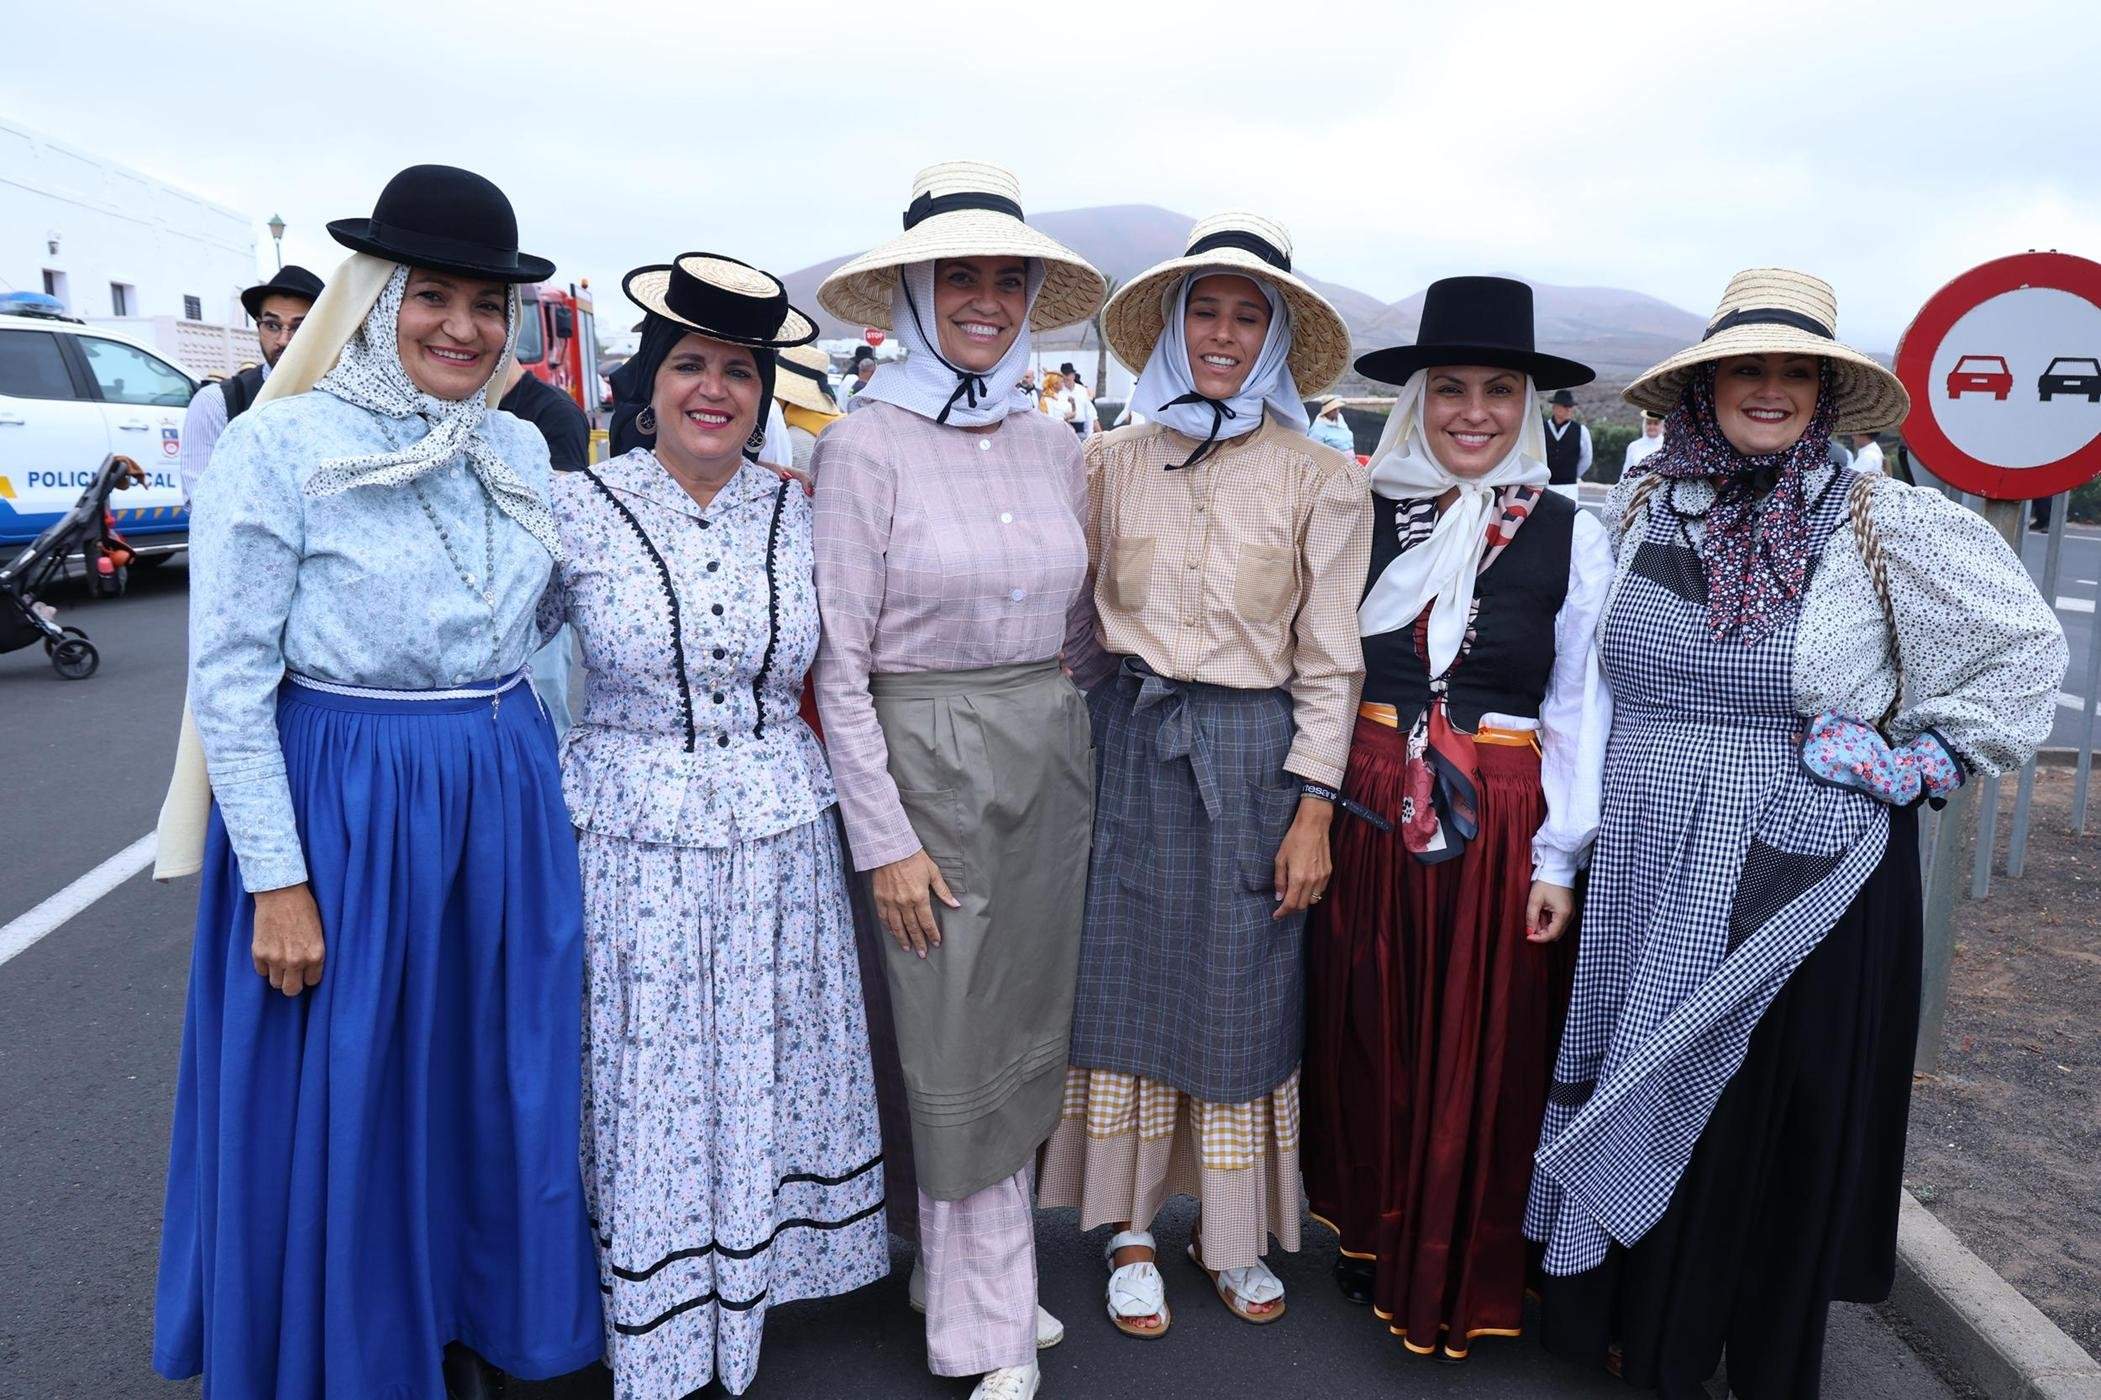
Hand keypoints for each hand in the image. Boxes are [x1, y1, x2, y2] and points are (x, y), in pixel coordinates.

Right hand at [252, 883, 325, 994]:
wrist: (281, 892)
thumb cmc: (303, 907)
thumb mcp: (318, 932)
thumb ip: (313, 952)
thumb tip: (309, 969)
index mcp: (315, 955)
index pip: (312, 981)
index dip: (308, 976)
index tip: (305, 970)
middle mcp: (296, 961)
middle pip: (291, 990)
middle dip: (292, 983)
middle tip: (291, 973)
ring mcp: (276, 959)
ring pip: (275, 983)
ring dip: (277, 975)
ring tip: (279, 960)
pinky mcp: (259, 953)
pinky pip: (261, 971)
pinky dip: (264, 966)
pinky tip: (269, 952)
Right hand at [872, 849, 959, 957]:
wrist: (891, 849)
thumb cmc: (915, 859)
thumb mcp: (933, 873)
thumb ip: (943, 891)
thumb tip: (955, 905)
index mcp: (919, 897)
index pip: (927, 922)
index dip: (932, 934)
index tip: (936, 943)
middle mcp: (904, 903)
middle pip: (912, 928)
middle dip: (918, 942)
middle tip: (922, 954)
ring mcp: (890, 902)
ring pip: (897, 926)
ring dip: (903, 939)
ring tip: (907, 948)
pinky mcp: (880, 898)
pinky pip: (884, 918)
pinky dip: (889, 928)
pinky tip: (893, 934)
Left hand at [1272, 797, 1332, 919]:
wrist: (1313, 826)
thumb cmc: (1294, 840)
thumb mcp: (1280, 859)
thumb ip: (1279, 880)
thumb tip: (1279, 897)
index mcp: (1298, 878)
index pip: (1290, 904)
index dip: (1282, 912)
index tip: (1276, 916)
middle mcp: (1312, 881)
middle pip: (1302, 906)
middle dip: (1291, 908)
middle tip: (1283, 905)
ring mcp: (1322, 877)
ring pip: (1313, 900)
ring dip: (1303, 901)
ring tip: (1294, 895)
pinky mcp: (1328, 872)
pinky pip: (1321, 891)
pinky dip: (1312, 893)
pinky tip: (1305, 886)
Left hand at [1526, 881, 1573, 943]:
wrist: (1557, 870)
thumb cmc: (1546, 882)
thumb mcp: (1535, 900)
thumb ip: (1531, 917)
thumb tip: (1529, 932)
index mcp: (1563, 914)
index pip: (1552, 935)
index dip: (1539, 939)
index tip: (1528, 937)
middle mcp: (1570, 916)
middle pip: (1555, 934)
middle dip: (1541, 933)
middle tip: (1530, 926)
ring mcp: (1570, 913)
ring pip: (1556, 929)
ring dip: (1544, 927)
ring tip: (1535, 916)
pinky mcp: (1568, 910)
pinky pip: (1558, 922)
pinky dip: (1548, 921)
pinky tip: (1540, 913)